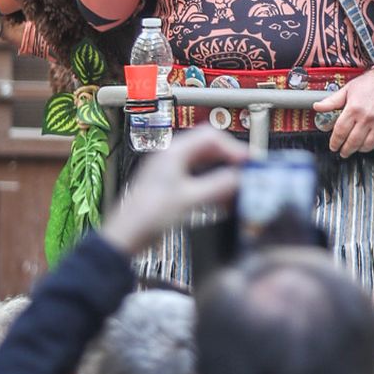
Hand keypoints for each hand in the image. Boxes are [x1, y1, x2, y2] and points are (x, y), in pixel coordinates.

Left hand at [102, 127, 245, 258]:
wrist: (124, 237)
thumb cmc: (148, 216)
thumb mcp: (189, 199)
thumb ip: (218, 186)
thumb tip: (240, 177)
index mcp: (174, 152)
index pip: (211, 137)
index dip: (233, 148)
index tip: (249, 162)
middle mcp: (171, 156)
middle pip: (208, 147)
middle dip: (229, 158)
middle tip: (246, 172)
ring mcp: (169, 170)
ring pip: (203, 163)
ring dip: (221, 172)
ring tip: (237, 186)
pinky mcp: (169, 186)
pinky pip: (196, 177)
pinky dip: (211, 184)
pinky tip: (221, 198)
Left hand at [315, 68, 373, 155]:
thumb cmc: (372, 81)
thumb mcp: (349, 89)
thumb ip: (332, 101)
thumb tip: (317, 107)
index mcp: (354, 108)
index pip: (340, 132)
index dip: (335, 142)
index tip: (333, 146)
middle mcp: (367, 117)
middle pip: (353, 142)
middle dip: (346, 150)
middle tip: (343, 152)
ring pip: (368, 145)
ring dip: (360, 149)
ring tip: (357, 147)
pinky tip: (373, 142)